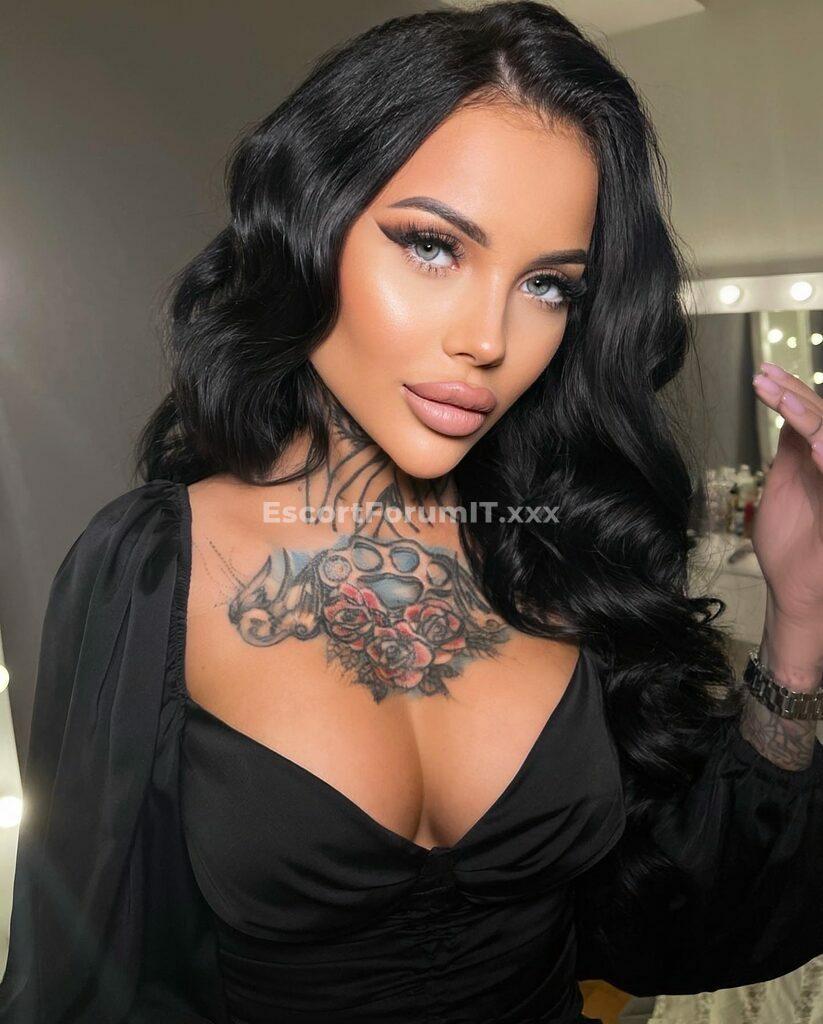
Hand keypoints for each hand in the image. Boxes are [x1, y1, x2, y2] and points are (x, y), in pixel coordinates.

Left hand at [750, 361, 822, 634]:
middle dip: (795, 397)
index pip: (813, 416)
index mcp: (822, 461)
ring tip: (783, 401)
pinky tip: (811, 446)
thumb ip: (788, 452)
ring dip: (811, 419)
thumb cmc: (789, 546)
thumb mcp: (782, 487)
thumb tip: (786, 412)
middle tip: (763, 380)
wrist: (795, 592)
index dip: (791, 392)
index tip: (763, 373)